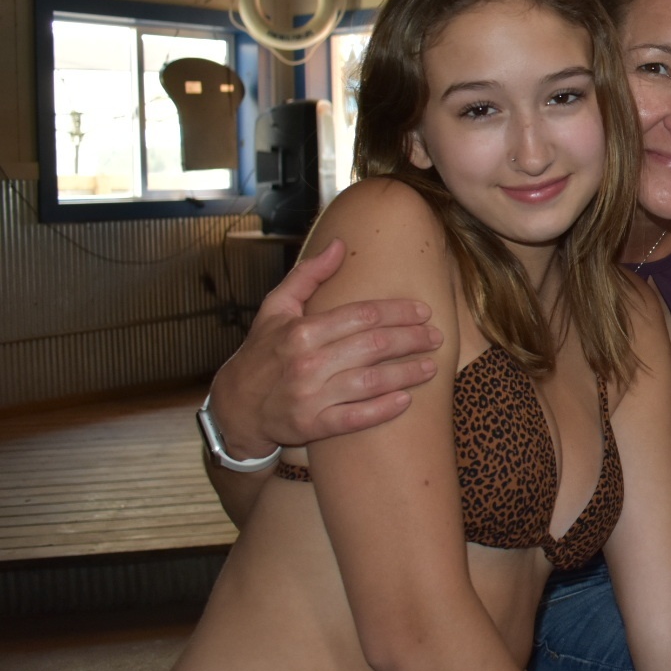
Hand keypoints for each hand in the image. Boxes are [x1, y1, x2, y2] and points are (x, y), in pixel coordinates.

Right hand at [208, 239, 441, 456]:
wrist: (234, 406)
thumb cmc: (261, 351)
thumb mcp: (275, 307)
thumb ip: (308, 275)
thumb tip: (340, 244)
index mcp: (302, 330)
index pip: (362, 315)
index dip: (398, 312)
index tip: (423, 311)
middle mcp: (307, 362)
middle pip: (373, 346)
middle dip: (411, 339)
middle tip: (436, 337)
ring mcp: (310, 396)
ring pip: (370, 381)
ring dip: (406, 373)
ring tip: (431, 366)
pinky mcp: (312, 425)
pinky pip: (354, 417)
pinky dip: (382, 410)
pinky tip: (405, 400)